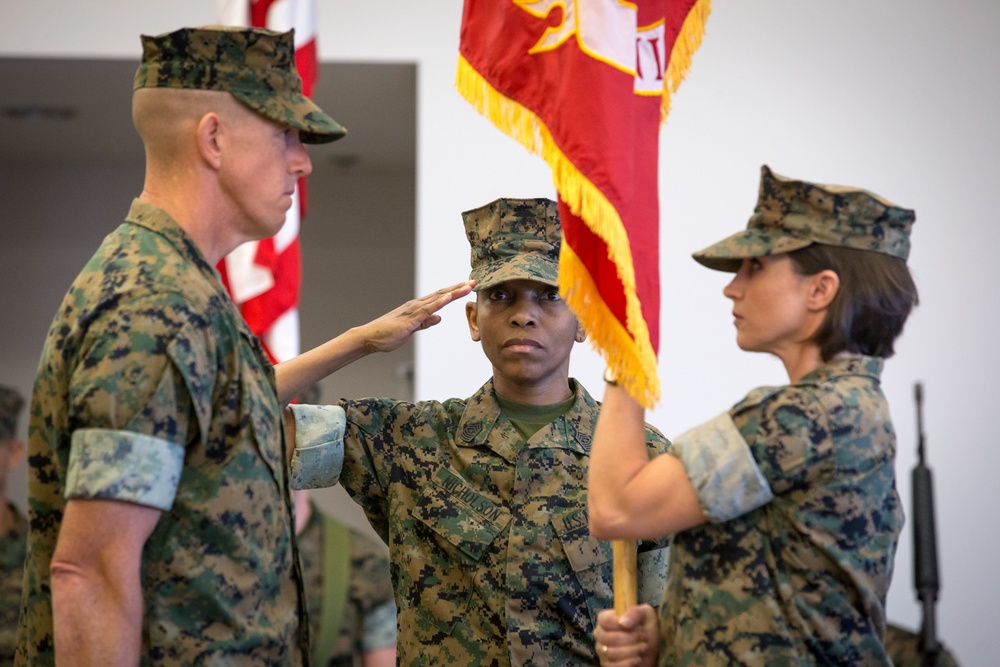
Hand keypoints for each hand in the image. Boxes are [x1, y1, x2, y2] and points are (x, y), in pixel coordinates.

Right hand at [353, 281, 473, 353]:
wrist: (369, 338)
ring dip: (453, 292)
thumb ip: (425, 323)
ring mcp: (413, 310)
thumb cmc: (387, 335)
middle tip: (474, 282)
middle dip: (458, 288)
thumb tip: (439, 318)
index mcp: (417, 308)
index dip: (454, 292)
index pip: (439, 297)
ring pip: (437, 298)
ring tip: (467, 286)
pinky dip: (440, 302)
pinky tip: (449, 297)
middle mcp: (416, 305)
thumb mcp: (412, 329)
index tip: (467, 287)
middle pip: (441, 294)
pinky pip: (427, 309)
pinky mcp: (410, 318)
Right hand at [594, 604, 657, 666]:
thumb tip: (622, 622)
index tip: (636, 627)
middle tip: (643, 638)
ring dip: (632, 651)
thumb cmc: (646, 630)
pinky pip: (612, 666)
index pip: (604, 620)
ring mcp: (602, 651)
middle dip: (630, 639)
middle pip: (607, 637)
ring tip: (643, 647)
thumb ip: (635, 613)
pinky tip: (637, 659)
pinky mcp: (607, 665)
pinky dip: (628, 663)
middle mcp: (600, 634)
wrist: (650, 650)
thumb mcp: (646, 615)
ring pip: (611, 652)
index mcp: (606, 619)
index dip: (619, 624)